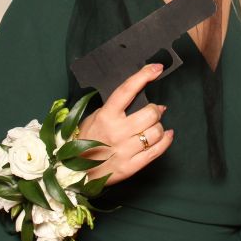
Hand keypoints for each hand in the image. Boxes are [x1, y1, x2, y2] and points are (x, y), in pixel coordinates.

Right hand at [74, 63, 173, 184]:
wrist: (73, 172)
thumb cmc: (85, 140)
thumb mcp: (94, 117)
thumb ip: (114, 108)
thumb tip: (139, 97)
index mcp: (106, 116)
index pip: (127, 90)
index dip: (144, 76)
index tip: (157, 68)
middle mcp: (116, 132)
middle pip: (150, 113)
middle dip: (156, 109)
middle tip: (155, 110)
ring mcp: (125, 150)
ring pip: (156, 132)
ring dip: (160, 126)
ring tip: (155, 126)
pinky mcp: (131, 167)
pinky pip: (156, 151)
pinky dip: (166, 140)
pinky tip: (167, 135)